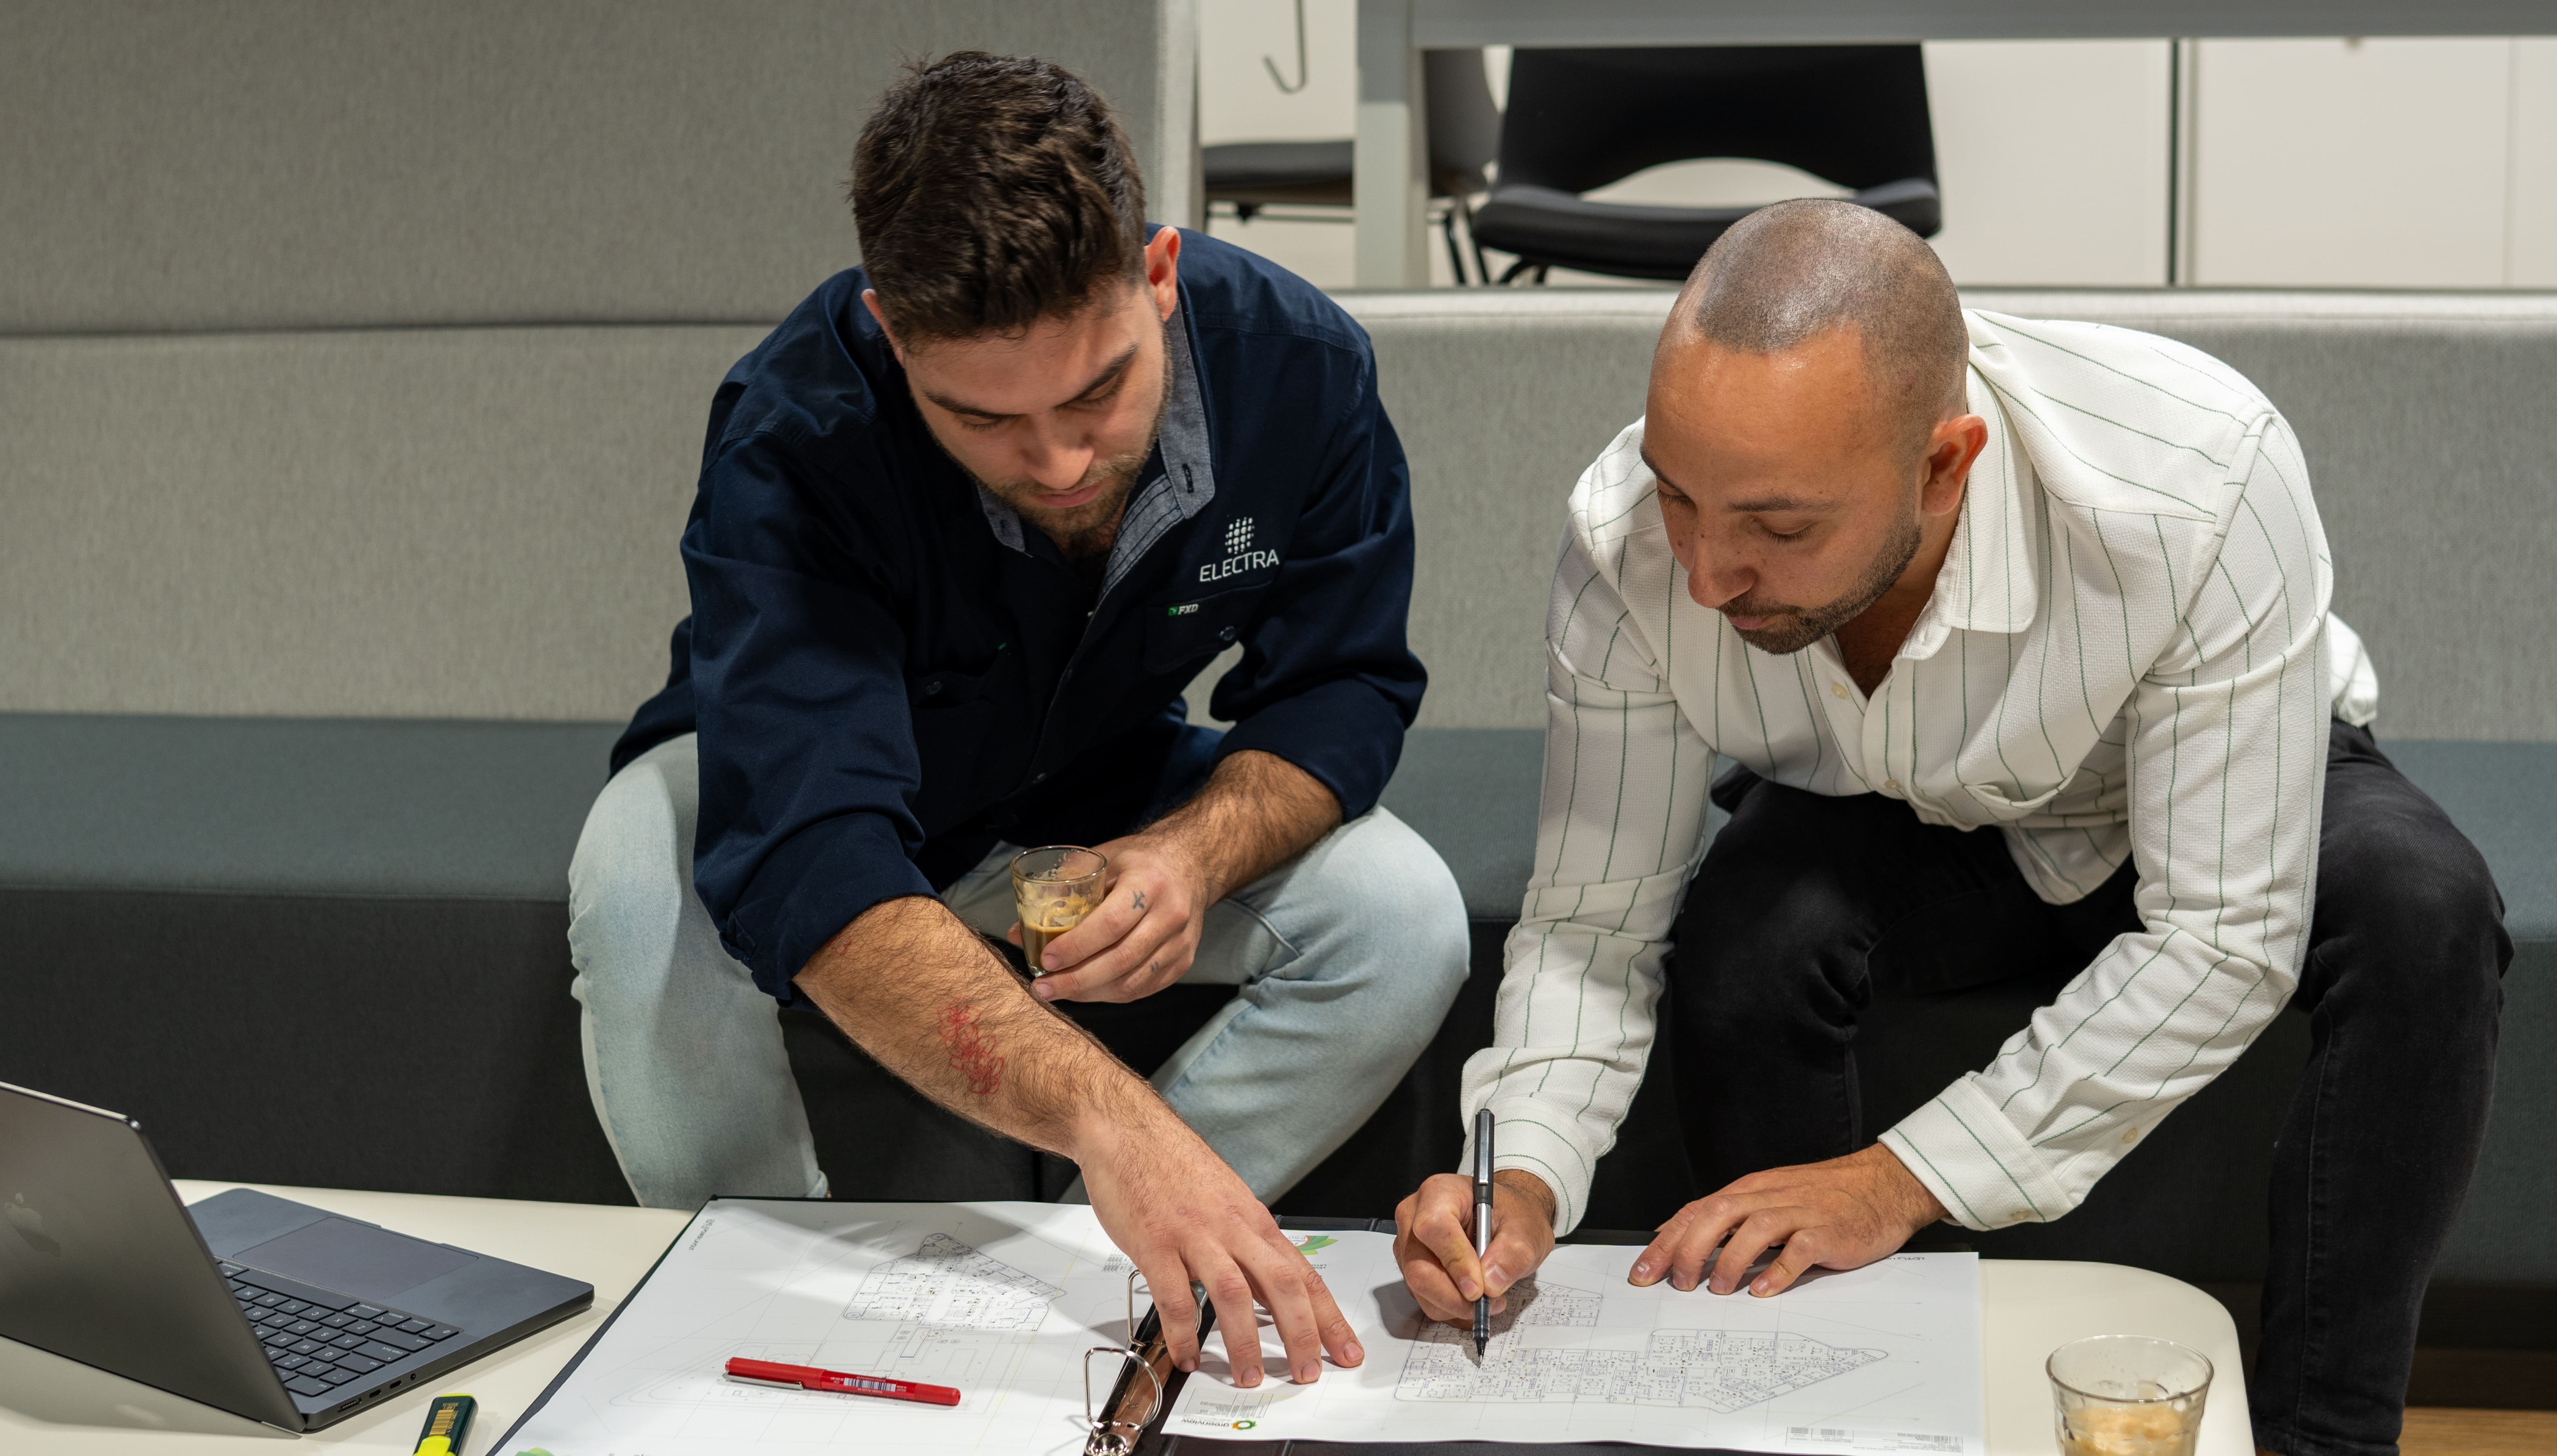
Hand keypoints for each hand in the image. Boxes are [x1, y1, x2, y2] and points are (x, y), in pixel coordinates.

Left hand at [1017, 830, 1212, 1002]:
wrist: (1191, 864)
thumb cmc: (1139, 861)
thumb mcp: (1102, 860)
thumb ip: (1062, 892)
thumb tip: (1018, 932)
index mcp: (1148, 882)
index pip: (1109, 924)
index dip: (1075, 947)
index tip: (1045, 960)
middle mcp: (1170, 914)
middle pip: (1120, 960)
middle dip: (1076, 980)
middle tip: (1043, 987)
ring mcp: (1180, 942)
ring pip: (1132, 981)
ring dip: (1090, 993)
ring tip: (1059, 991)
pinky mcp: (1183, 961)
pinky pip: (1143, 988)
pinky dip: (1111, 994)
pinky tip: (1088, 991)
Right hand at [1077, 1113, 1361, 1385]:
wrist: (1127, 1130)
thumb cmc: (1174, 1166)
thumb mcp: (1226, 1199)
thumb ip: (1247, 1241)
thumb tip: (1269, 1284)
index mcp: (1253, 1220)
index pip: (1303, 1274)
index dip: (1328, 1316)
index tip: (1347, 1351)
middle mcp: (1232, 1227)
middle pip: (1282, 1284)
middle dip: (1302, 1334)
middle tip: (1308, 1374)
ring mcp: (1194, 1235)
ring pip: (1233, 1293)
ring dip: (1245, 1341)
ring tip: (1249, 1378)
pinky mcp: (1154, 1243)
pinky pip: (1174, 1297)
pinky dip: (1184, 1333)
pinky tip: (1188, 1357)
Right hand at [1393, 1170, 1556, 1327]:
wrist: (1505, 1218)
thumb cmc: (1510, 1215)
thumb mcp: (1526, 1229)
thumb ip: (1513, 1253)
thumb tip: (1491, 1282)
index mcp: (1440, 1192)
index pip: (1434, 1227)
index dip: (1455, 1261)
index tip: (1479, 1288)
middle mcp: (1415, 1216)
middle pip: (1418, 1267)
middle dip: (1454, 1296)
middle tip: (1489, 1303)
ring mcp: (1409, 1244)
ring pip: (1419, 1289)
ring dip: (1455, 1306)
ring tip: (1489, 1299)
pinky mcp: (1411, 1268)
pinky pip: (1423, 1298)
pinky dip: (1450, 1309)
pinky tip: (1472, 1299)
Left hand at [1630, 1144, 1945, 1297]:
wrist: (1883, 1185)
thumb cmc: (1823, 1197)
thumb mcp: (1770, 1199)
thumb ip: (1731, 1218)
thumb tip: (1683, 1239)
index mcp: (1751, 1190)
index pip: (1697, 1211)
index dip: (1666, 1241)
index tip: (1643, 1271)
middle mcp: (1770, 1197)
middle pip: (1718, 1214)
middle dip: (1689, 1249)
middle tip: (1678, 1282)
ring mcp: (1800, 1213)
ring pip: (1755, 1229)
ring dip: (1730, 1259)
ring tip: (1718, 1289)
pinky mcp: (1828, 1232)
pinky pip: (1799, 1251)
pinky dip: (1778, 1270)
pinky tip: (1763, 1290)